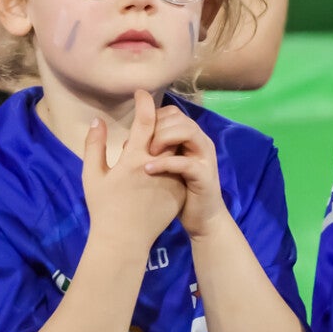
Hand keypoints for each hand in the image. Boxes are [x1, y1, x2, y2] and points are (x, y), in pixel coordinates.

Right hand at [81, 92, 184, 252]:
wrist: (123, 240)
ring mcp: (172, 177)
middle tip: (152, 114)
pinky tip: (165, 160)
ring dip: (169, 138)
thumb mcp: (92, 176)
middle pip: (168, 129)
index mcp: (135, 158)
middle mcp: (157, 164)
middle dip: (162, 118)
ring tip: (158, 137)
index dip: (145, 101)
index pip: (146, 120)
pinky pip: (181, 165)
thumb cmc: (103, 208)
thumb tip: (97, 121)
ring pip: (177, 146)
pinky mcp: (180, 189)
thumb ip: (94, 146)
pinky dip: (174, 158)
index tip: (142, 92)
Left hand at [141, 103, 230, 238]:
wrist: (202, 218)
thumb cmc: (179, 192)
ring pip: (187, 132)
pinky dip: (165, 163)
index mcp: (190, 137)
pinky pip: (186, 163)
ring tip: (148, 154)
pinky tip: (148, 170)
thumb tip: (127, 141)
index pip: (172, 113)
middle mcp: (200, 142)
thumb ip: (152, 150)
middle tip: (142, 145)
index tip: (138, 133)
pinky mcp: (204, 175)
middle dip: (157, 127)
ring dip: (164, 139)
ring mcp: (204, 157)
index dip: (153, 117)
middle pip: (179, 118)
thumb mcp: (165, 165)